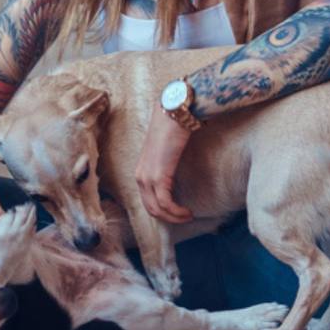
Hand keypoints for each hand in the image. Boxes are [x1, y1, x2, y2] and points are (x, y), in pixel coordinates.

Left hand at [135, 100, 193, 223]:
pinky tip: (188, 211)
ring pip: (158, 209)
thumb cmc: (174, 127)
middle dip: (168, 217)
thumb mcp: (166, 150)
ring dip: (174, 217)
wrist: (175, 113)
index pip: (147, 200)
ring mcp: (147, 176)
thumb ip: (166, 162)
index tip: (178, 212)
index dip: (162, 211)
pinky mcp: (158, 176)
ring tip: (188, 216)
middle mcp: (140, 175)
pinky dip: (177, 212)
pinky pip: (165, 203)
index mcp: (141, 170)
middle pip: (150, 208)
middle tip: (185, 217)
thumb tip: (176, 171)